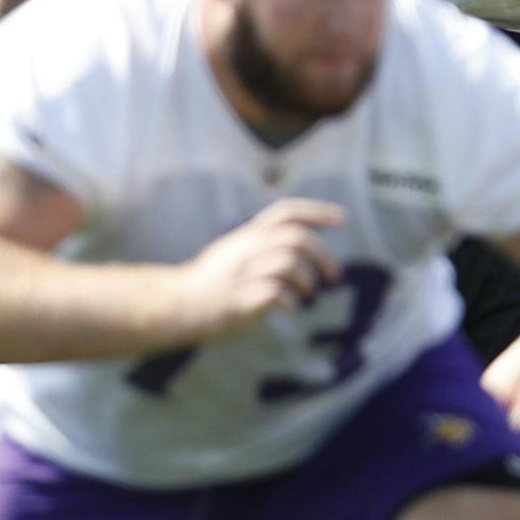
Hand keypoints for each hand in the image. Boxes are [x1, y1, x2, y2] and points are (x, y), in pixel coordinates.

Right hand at [177, 198, 345, 341]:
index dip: (317, 211)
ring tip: (306, 292)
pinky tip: (287, 307)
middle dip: (324, 255)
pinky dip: (291, 301)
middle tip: (335, 276)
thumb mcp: (235, 251)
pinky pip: (276, 294)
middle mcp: (246, 250)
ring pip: (289, 263)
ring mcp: (242, 275)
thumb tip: (304, 243)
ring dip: (307, 280)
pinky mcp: (239, 300)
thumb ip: (264, 243)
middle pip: (296, 239)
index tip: (343, 219)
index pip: (286, 212)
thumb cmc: (211, 282)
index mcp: (247, 236)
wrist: (176, 305)